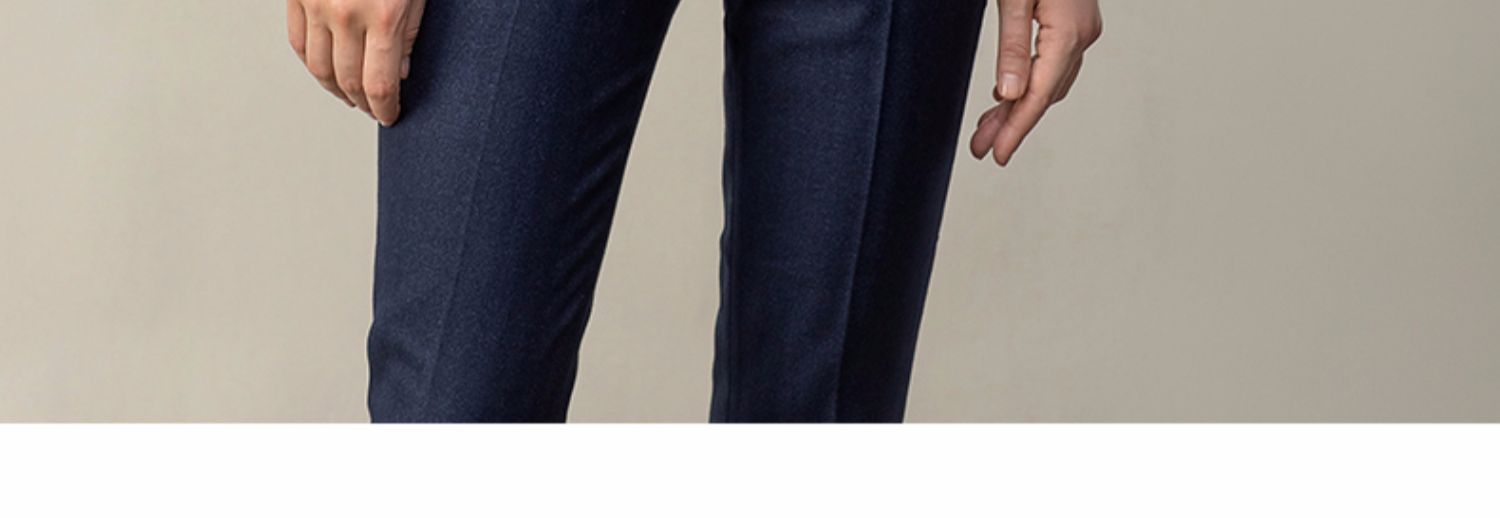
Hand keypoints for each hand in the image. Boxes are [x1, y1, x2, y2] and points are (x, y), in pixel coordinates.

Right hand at [287, 0, 426, 126]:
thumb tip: (400, 72)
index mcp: (384, 15)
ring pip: (319, 67)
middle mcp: (346, 12)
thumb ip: (410, 33)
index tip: (389, 115)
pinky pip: (298, 42)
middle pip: (349, 81)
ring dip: (336, 89)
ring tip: (350, 94)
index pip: (379, 85)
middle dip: (363, 102)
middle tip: (373, 107)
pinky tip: (328, 69)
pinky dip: (313, 63)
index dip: (384, 109)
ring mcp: (317, 4)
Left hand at [970, 0, 1101, 166]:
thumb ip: (1012, 45)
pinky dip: (1031, 83)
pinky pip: (1055, 64)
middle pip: (1043, 93)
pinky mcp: (1076, 21)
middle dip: (1011, 124)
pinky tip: (1011, 93)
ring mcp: (1083, 28)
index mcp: (1068, 32)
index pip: (1038, 95)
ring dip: (1019, 105)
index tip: (997, 155)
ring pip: (1050, 81)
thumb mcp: (1014, 0)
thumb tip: (1009, 93)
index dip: (1015, 130)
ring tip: (990, 126)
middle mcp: (1082, 34)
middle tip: (981, 147)